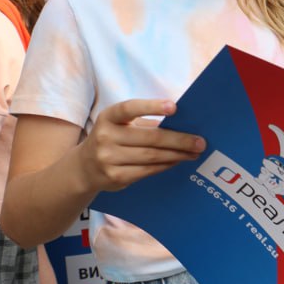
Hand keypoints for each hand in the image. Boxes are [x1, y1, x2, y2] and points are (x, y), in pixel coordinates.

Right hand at [79, 99, 205, 191]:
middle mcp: (105, 136)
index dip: (152, 107)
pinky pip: (147, 171)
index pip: (130, 108)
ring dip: (177, 154)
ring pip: (151, 156)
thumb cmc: (112, 139)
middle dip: (179, 140)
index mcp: (108, 117)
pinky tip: (177, 161)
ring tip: (194, 152)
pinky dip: (165, 165)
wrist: (84, 168)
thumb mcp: (121, 125)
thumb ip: (145, 122)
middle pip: (150, 138)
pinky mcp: (115, 177)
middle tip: (199, 141)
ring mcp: (108, 158)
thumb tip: (182, 125)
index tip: (174, 107)